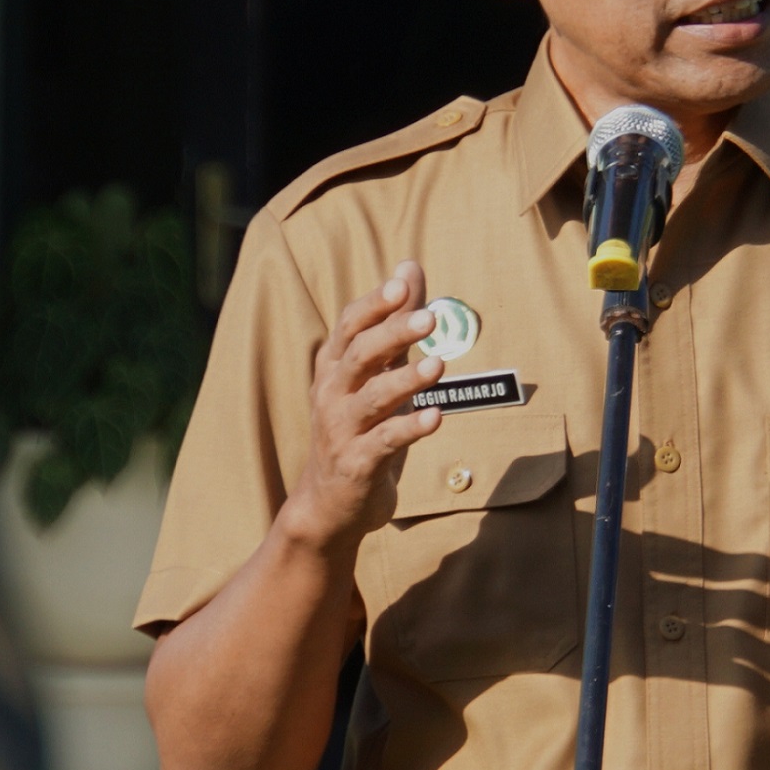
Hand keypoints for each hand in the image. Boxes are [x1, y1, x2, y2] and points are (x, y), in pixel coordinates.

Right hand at [268, 263, 443, 563]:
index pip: (350, 326)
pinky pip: (384, 443)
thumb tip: (410, 267)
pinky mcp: (357, 464)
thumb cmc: (359, 427)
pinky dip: (409, 429)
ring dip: (405, 381)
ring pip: (372, 398)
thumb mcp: (377, 374)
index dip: (375, 304)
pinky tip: (435, 418)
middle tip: (428, 319)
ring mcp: (341, 430)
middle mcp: (332, 394)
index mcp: (335, 368)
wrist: (331, 503)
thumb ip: (395, 323)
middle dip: (392, 334)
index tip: (403, 283)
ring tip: (438, 365)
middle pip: (359, 355)